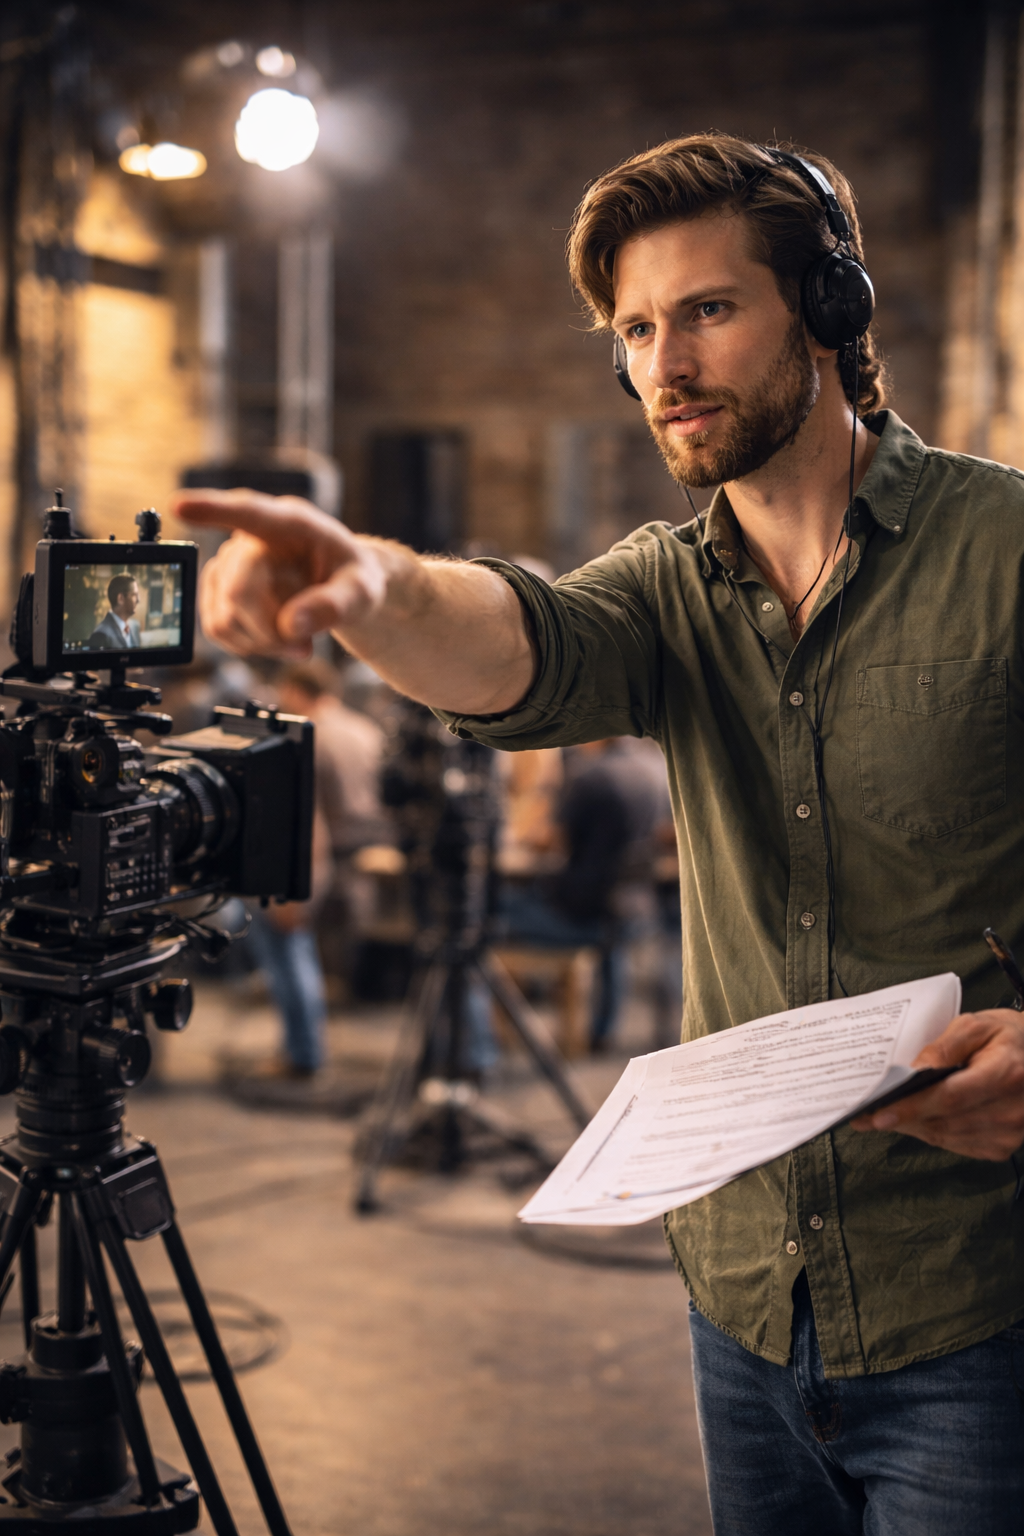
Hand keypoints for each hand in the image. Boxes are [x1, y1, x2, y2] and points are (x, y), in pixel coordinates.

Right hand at [171, 489, 387, 658]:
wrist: (342, 586)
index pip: (249, 512)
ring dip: (260, 642)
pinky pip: (217, 627)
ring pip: (224, 615)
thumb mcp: (363, 591)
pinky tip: (274, 639)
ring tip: (296, 641)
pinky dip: (247, 645)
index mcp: (291, 523)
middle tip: (304, 648)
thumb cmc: (353, 579)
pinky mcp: (220, 589)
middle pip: (238, 591)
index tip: (181, 504)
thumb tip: (291, 625)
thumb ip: (335, 606)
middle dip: (270, 632)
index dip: (214, 509)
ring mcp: (231, 563)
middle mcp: (252, 537)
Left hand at [850, 1008, 1023, 1160]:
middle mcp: (1011, 1109)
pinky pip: (957, 1145)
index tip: (878, 1114)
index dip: (911, 1107)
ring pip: (947, 1137)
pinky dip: (933, 1133)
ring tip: (886, 1115)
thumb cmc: (1009, 1037)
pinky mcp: (1003, 1146)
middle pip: (944, 1122)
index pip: (949, 1098)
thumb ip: (943, 1048)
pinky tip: (916, 1121)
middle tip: (868, 1114)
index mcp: (1005, 1074)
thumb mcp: (976, 1026)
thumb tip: (912, 1072)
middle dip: (902, 1118)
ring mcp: (1009, 1133)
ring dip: (913, 1127)